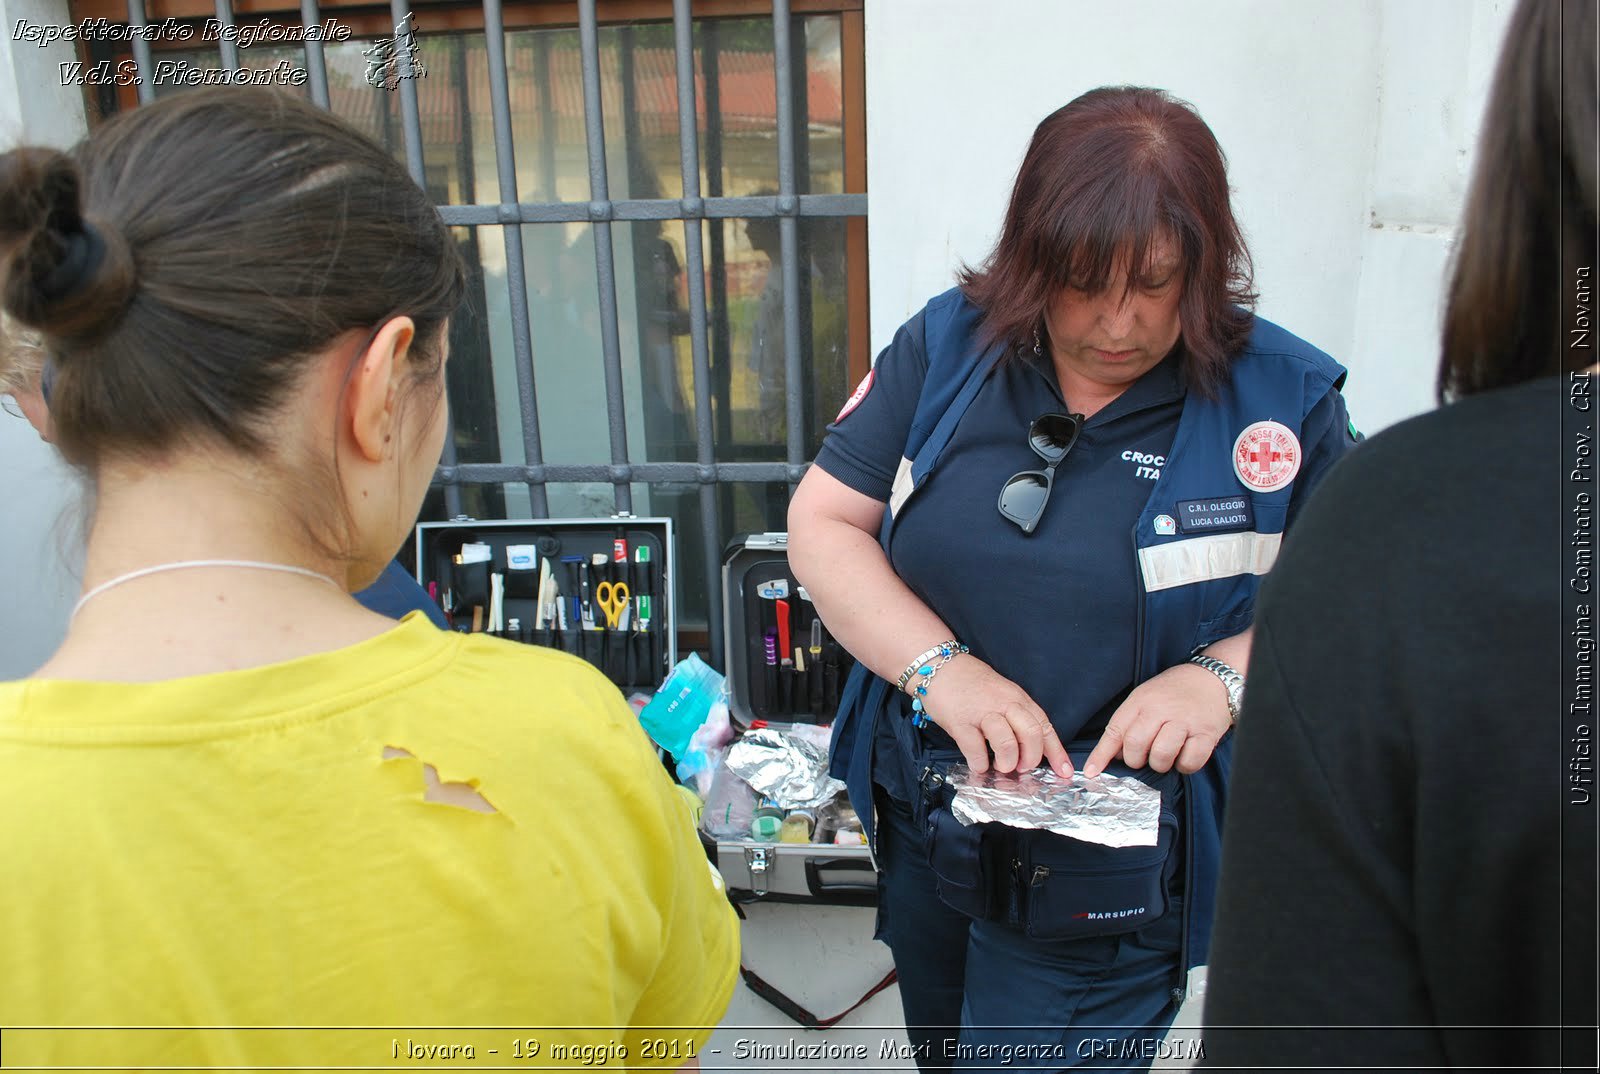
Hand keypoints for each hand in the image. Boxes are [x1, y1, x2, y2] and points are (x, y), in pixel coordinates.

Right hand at [919, 655, 1071, 777]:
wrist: (939, 666)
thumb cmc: (971, 684)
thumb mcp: (1002, 694)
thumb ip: (1016, 716)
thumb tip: (1028, 750)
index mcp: (1018, 698)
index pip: (1044, 726)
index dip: (1056, 752)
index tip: (1064, 772)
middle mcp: (1004, 703)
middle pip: (1031, 733)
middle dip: (1031, 758)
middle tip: (1022, 768)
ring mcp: (982, 712)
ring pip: (1006, 741)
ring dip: (1007, 762)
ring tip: (1001, 767)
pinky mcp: (960, 721)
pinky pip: (975, 748)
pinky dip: (980, 763)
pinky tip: (979, 765)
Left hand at [1082, 663, 1231, 776]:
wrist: (1212, 678)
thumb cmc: (1174, 692)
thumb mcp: (1145, 697)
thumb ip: (1128, 723)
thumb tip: (1114, 755)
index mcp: (1141, 701)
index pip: (1115, 730)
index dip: (1101, 755)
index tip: (1092, 772)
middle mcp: (1161, 710)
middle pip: (1136, 745)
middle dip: (1136, 760)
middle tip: (1144, 756)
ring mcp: (1184, 722)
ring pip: (1160, 757)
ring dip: (1160, 764)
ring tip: (1166, 755)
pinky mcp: (1206, 734)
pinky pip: (1189, 762)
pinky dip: (1184, 766)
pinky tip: (1185, 755)